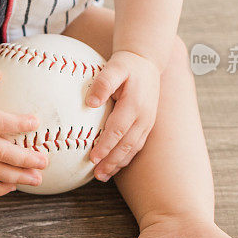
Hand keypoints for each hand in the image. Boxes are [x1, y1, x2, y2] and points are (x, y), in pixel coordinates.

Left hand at [85, 50, 160, 180]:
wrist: (147, 61)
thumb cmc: (126, 64)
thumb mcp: (114, 67)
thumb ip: (103, 83)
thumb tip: (90, 102)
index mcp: (135, 104)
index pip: (118, 130)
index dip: (106, 146)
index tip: (92, 158)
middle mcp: (144, 116)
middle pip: (126, 145)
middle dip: (112, 162)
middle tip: (97, 175)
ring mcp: (148, 121)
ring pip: (133, 148)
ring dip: (118, 163)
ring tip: (103, 176)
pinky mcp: (147, 124)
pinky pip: (137, 144)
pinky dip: (126, 157)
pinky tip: (114, 164)